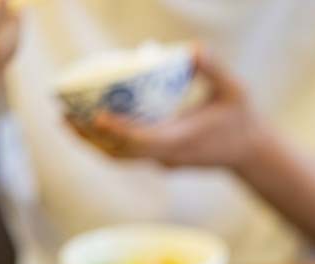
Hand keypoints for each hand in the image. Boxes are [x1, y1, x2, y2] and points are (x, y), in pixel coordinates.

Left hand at [69, 49, 264, 169]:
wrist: (250, 153)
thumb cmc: (243, 118)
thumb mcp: (236, 89)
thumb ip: (214, 69)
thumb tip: (191, 49)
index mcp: (185, 140)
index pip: (146, 141)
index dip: (119, 131)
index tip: (96, 116)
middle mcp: (169, 156)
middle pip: (122, 153)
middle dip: (91, 137)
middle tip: (64, 114)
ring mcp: (163, 162)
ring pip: (120, 157)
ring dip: (91, 143)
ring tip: (65, 121)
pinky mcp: (160, 160)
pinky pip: (126, 154)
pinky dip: (104, 141)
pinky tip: (86, 124)